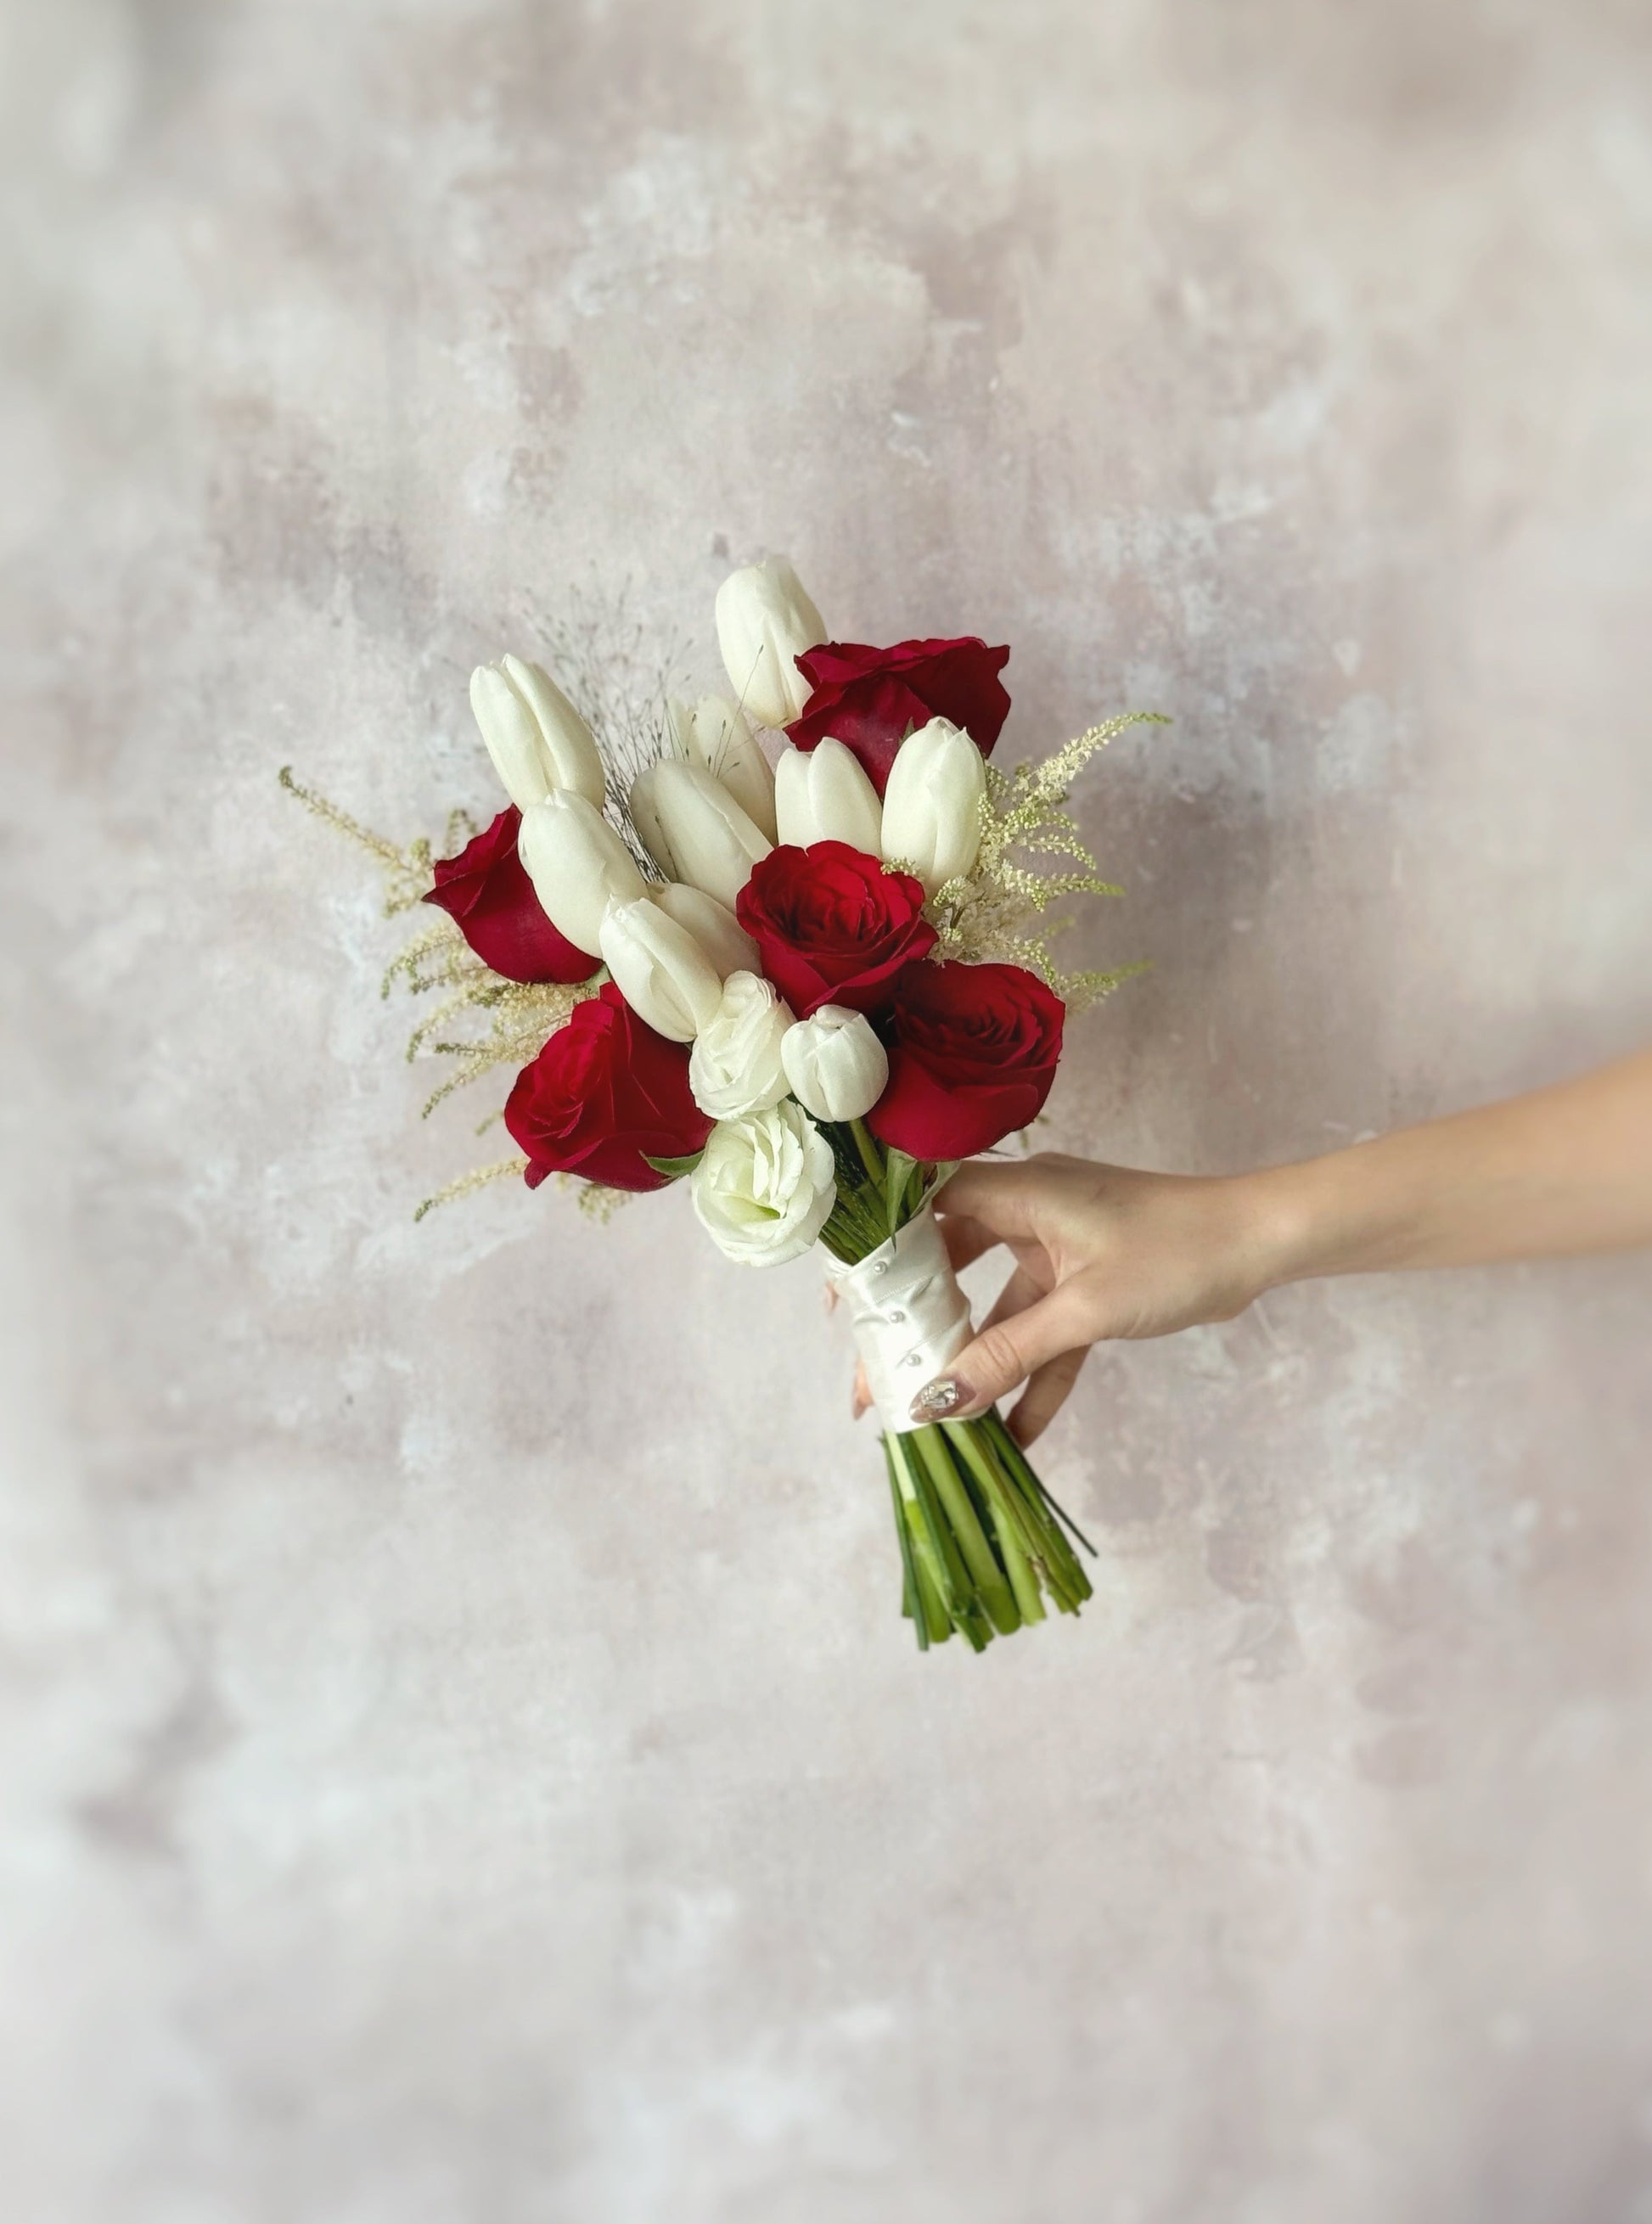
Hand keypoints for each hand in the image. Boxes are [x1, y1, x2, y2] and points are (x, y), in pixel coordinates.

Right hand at [904, 1154, 1276, 1444]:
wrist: (1263, 1243)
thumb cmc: (1175, 1252)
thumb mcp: (1085, 1309)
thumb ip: (1009, 1354)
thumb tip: (937, 1400)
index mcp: (1017, 1191)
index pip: (920, 1212)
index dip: (878, 1256)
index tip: (847, 1312)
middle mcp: (1027, 1211)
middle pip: (948, 1267)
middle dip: (918, 1329)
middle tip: (882, 1385)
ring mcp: (1058, 1248)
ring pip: (997, 1308)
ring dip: (977, 1364)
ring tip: (939, 1422)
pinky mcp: (1089, 1282)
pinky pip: (1045, 1332)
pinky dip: (1032, 1375)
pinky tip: (1015, 1436)